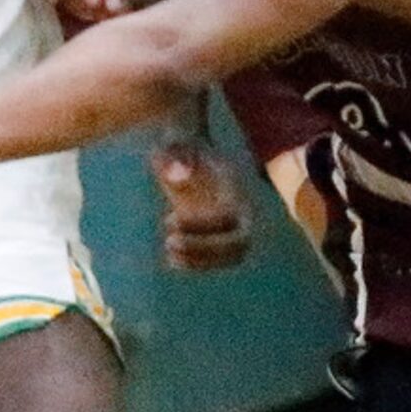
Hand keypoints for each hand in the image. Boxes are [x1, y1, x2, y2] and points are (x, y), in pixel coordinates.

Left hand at [151, 140, 249, 271]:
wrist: (186, 154)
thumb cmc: (178, 150)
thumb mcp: (170, 148)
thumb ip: (174, 157)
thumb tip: (178, 174)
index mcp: (235, 187)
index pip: (229, 217)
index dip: (201, 226)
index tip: (167, 220)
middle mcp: (243, 208)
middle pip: (240, 242)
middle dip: (206, 248)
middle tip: (169, 242)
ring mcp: (235, 224)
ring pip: (233, 255)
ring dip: (202, 261)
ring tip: (169, 253)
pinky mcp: (224, 235)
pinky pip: (222, 259)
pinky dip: (199, 263)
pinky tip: (171, 258)